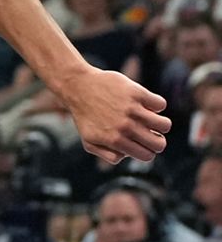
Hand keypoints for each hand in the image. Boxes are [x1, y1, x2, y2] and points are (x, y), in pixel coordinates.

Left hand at [56, 67, 170, 163]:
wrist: (77, 86)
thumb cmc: (84, 115)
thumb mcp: (89, 141)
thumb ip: (107, 155)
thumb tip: (127, 156)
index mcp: (115, 140)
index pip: (147, 156)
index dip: (148, 150)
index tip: (142, 142)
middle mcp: (125, 126)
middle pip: (159, 144)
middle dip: (157, 140)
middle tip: (149, 132)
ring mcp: (131, 109)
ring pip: (165, 125)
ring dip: (160, 123)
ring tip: (149, 118)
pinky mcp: (136, 92)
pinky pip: (160, 104)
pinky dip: (156, 105)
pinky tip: (144, 103)